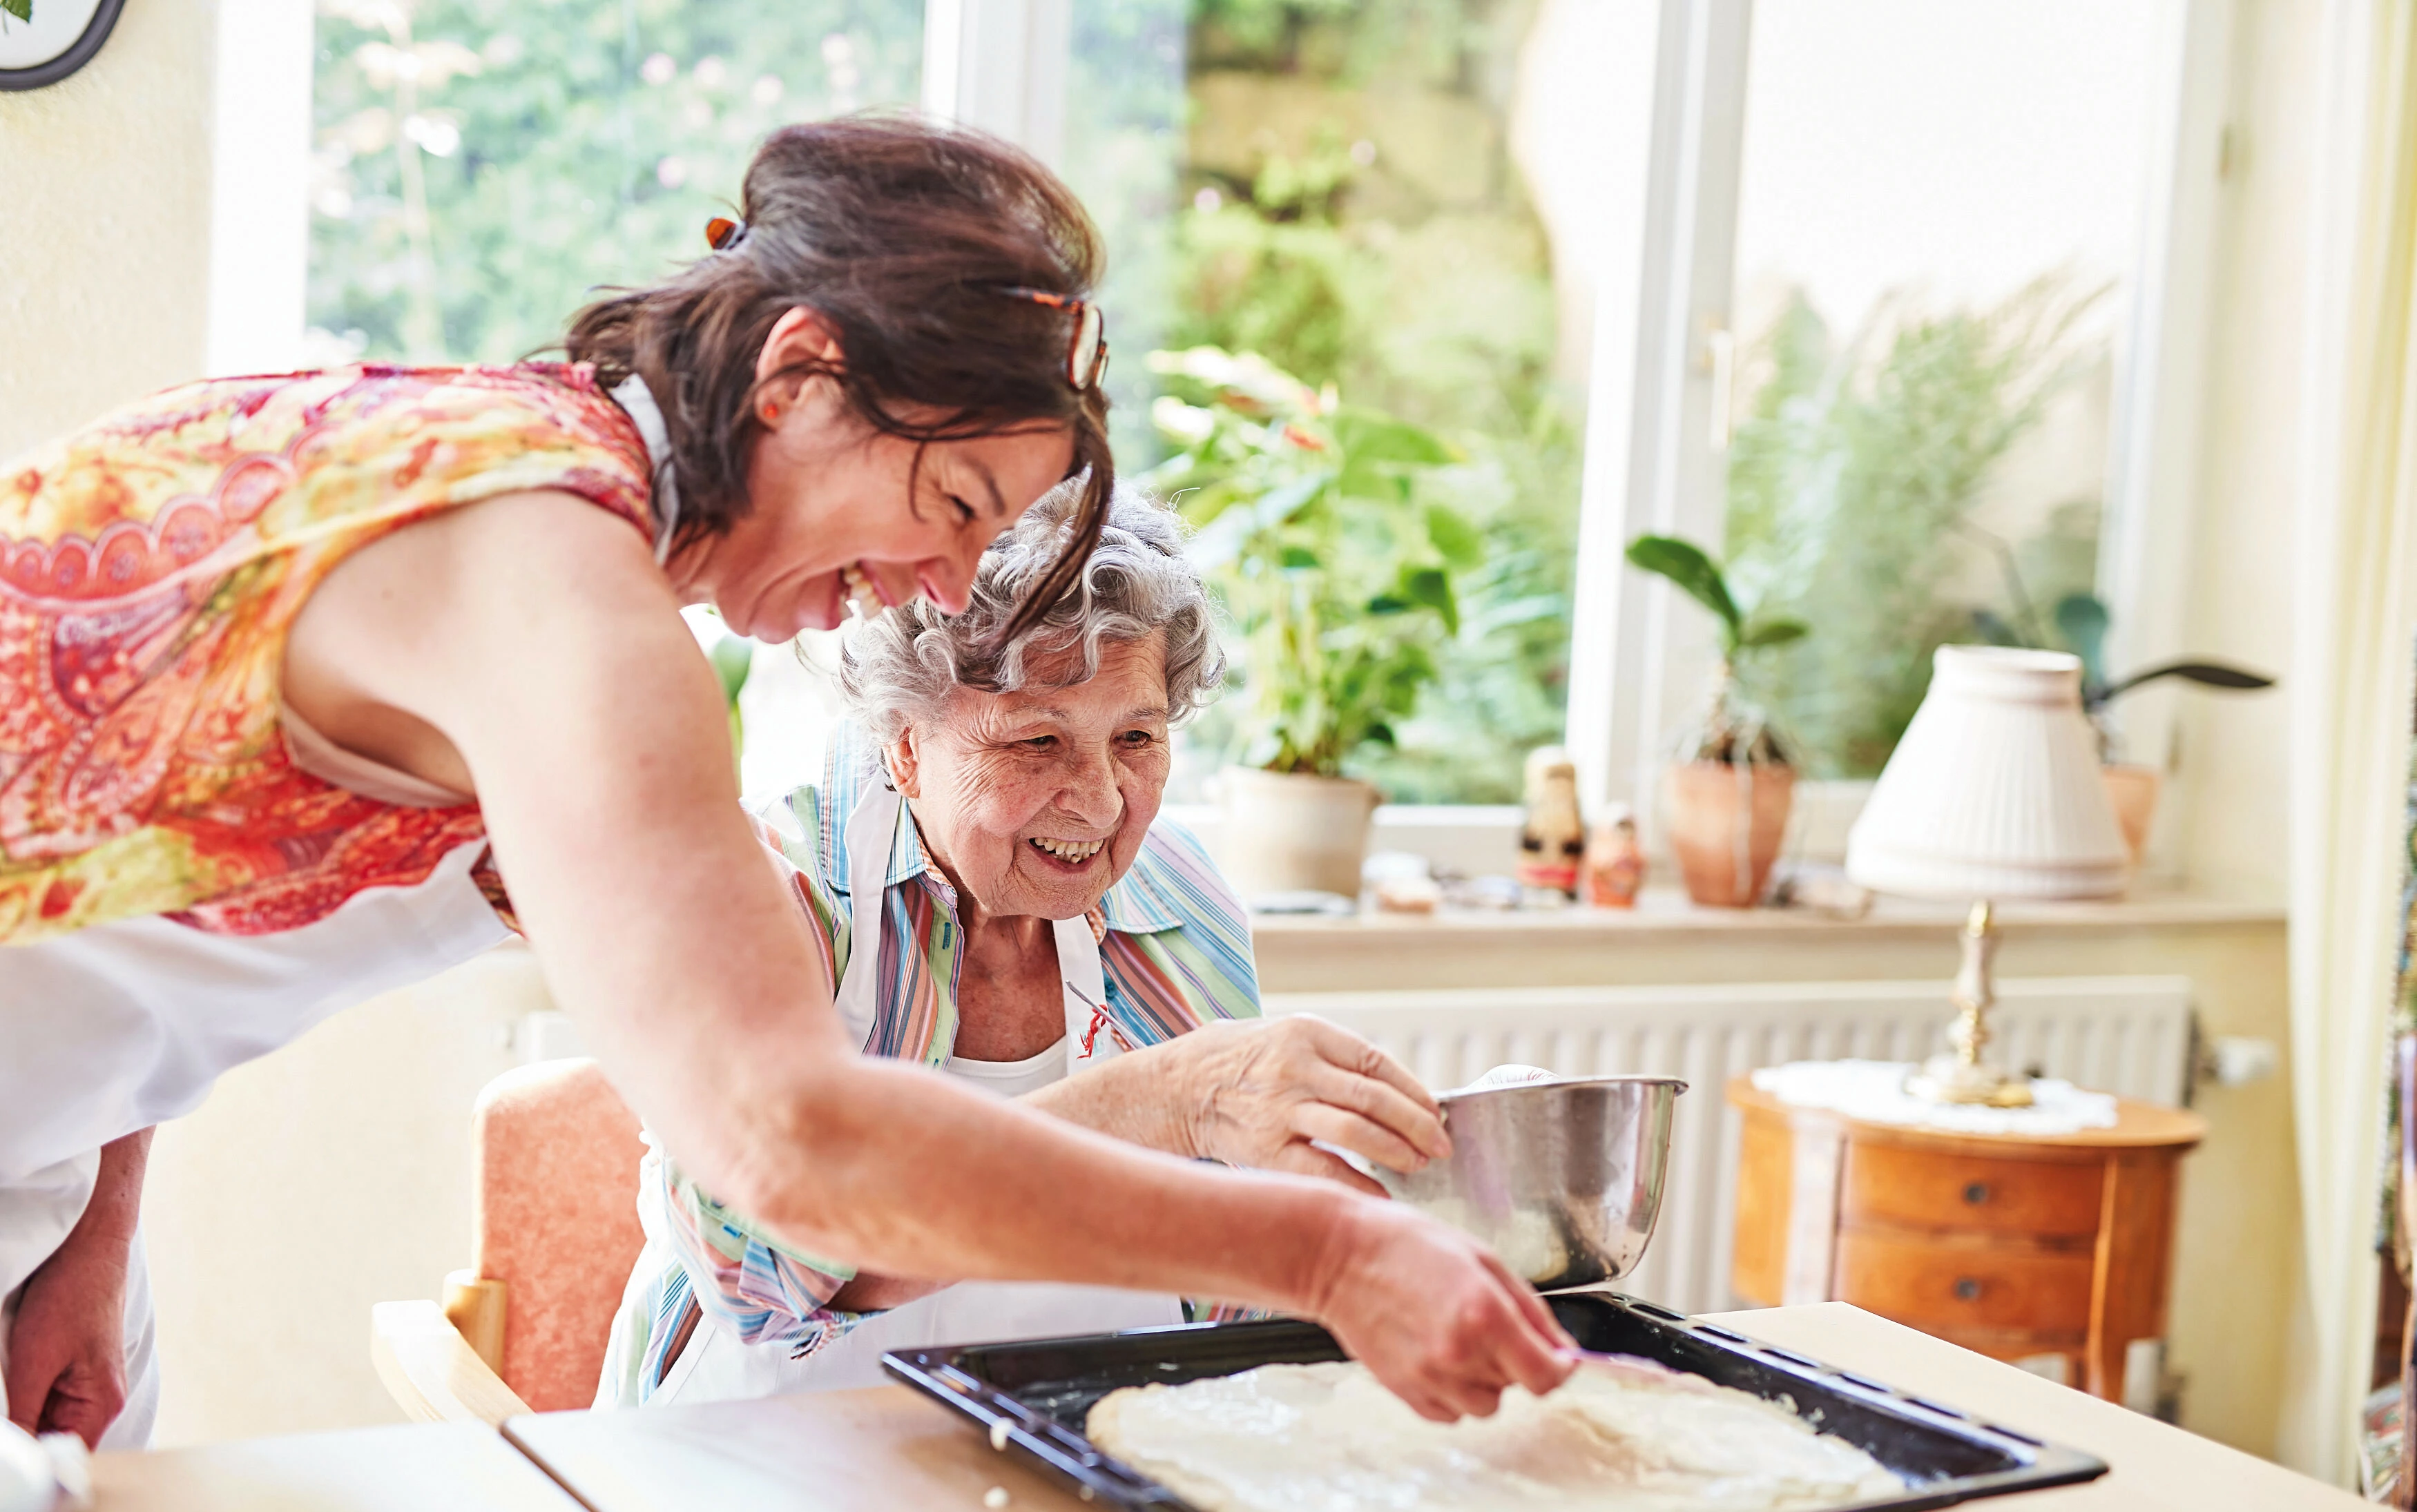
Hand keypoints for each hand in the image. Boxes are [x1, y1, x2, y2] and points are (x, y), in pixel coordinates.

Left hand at [4, 1231, 130, 1449]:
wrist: (89, 1246)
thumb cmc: (73, 1295)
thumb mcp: (33, 1362)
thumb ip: (21, 1415)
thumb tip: (17, 1456)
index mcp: (101, 1406)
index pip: (58, 1457)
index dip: (27, 1457)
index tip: (7, 1443)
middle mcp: (100, 1401)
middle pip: (49, 1438)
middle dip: (18, 1427)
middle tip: (9, 1388)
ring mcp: (87, 1385)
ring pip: (41, 1416)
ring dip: (18, 1406)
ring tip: (14, 1371)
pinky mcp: (74, 1369)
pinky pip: (42, 1395)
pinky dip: (22, 1388)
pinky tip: (15, 1367)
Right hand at [1174, 1017, 1448, 1195]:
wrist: (1179, 1087)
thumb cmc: (1245, 1060)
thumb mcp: (1289, 1038)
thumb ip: (1338, 1061)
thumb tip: (1403, 1096)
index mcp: (1307, 1032)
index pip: (1378, 1063)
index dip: (1415, 1092)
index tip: (1437, 1113)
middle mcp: (1295, 1068)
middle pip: (1374, 1098)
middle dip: (1417, 1126)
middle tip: (1440, 1145)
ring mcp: (1279, 1109)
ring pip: (1355, 1131)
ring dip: (1396, 1151)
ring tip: (1417, 1164)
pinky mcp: (1265, 1148)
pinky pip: (1322, 1170)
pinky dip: (1357, 1185)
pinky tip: (1381, 1195)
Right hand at [1308, 1196, 1575, 1421]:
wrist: (1338, 1256)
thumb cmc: (1406, 1243)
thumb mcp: (1482, 1257)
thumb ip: (1529, 1308)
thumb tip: (1562, 1350)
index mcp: (1485, 1314)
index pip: (1546, 1376)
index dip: (1560, 1368)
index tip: (1558, 1357)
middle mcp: (1460, 1354)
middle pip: (1518, 1387)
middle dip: (1517, 1360)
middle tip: (1490, 1322)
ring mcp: (1429, 1378)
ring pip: (1485, 1405)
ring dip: (1486, 1379)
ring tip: (1460, 1337)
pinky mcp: (1405, 1392)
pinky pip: (1450, 1412)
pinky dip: (1454, 1392)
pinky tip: (1438, 1353)